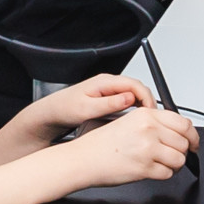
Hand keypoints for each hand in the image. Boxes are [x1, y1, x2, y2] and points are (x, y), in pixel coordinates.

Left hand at [17, 74, 151, 137]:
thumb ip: (109, 104)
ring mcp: (108, 90)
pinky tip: (133, 120)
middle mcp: (108, 83)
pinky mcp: (107, 98)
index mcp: (104, 82)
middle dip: (147, 103)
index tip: (151, 113)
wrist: (51, 113)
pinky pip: (127, 100)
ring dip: (142, 106)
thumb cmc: (64, 109)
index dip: (147, 98)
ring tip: (144, 122)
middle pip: (138, 88)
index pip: (135, 84)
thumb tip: (129, 99)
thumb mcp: (86, 109)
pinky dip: (134, 109)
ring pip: (134, 95)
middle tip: (151, 120)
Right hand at [64, 103, 199, 189]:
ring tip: (159, 164)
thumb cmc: (102, 143)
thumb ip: (154, 123)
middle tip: (173, 155)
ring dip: (173, 165)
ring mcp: (148, 149)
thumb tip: (179, 132)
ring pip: (179, 159)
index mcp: (146, 115)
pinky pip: (167, 174)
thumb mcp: (129, 122)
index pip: (184, 124)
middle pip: (184, 143)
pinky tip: (150, 170)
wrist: (84, 159)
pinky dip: (162, 174)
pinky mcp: (145, 168)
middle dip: (182, 152)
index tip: (193, 143)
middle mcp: (149, 129)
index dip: (193, 136)